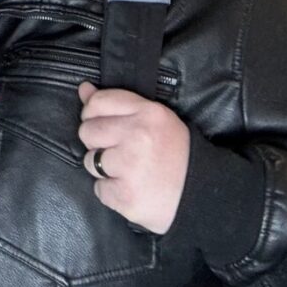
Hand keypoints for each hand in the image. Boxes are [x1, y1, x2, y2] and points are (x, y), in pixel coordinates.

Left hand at [76, 81, 189, 234]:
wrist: (202, 196)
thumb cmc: (176, 155)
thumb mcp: (155, 120)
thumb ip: (118, 103)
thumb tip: (84, 89)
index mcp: (148, 113)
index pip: (99, 102)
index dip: (92, 114)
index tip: (102, 123)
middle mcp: (138, 136)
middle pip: (88, 131)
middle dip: (98, 143)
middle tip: (120, 152)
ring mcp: (130, 167)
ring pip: (90, 161)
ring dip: (104, 169)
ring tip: (128, 172)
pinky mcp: (125, 195)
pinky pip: (99, 189)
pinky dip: (111, 192)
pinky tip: (131, 189)